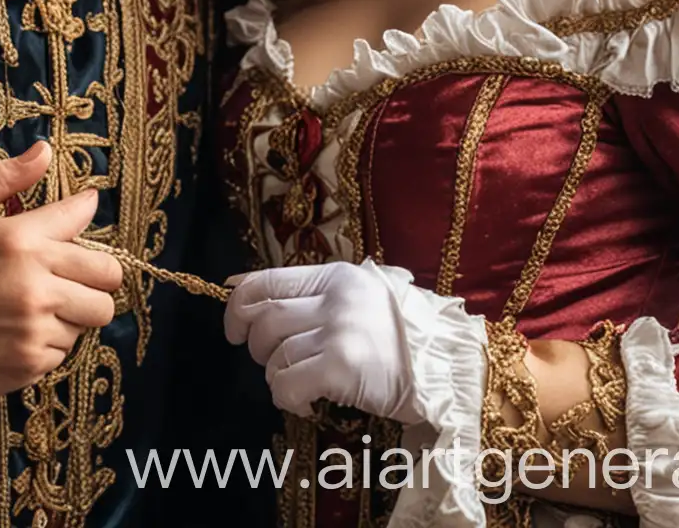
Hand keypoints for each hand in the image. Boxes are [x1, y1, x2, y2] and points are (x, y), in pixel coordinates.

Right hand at [0, 140, 123, 405]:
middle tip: (68, 266)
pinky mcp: (31, 365)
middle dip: (95, 269)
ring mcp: (36, 329)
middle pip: (108, 276)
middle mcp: (36, 284)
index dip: (84, 209)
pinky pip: (66, 348)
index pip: (82, 216)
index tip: (80, 210)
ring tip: (39, 300)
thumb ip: (3, 178)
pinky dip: (52, 338)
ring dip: (74, 306)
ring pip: (92, 315)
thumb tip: (44, 150)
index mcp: (19, 240)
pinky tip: (20, 328)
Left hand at [224, 259, 423, 420]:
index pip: (267, 280)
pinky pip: (287, 383)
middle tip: (272, 362)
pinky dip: (286, 397)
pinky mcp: (341, 367)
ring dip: (276, 375)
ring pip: (275, 354)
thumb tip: (239, 285)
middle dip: (256, 346)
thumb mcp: (359, 295)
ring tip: (298, 384)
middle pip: (265, 319)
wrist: (445, 366)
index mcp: (336, 275)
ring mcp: (338, 331)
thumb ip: (310, 292)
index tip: (233, 327)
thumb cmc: (399, 334)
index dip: (238, 304)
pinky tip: (305, 403)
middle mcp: (334, 298)